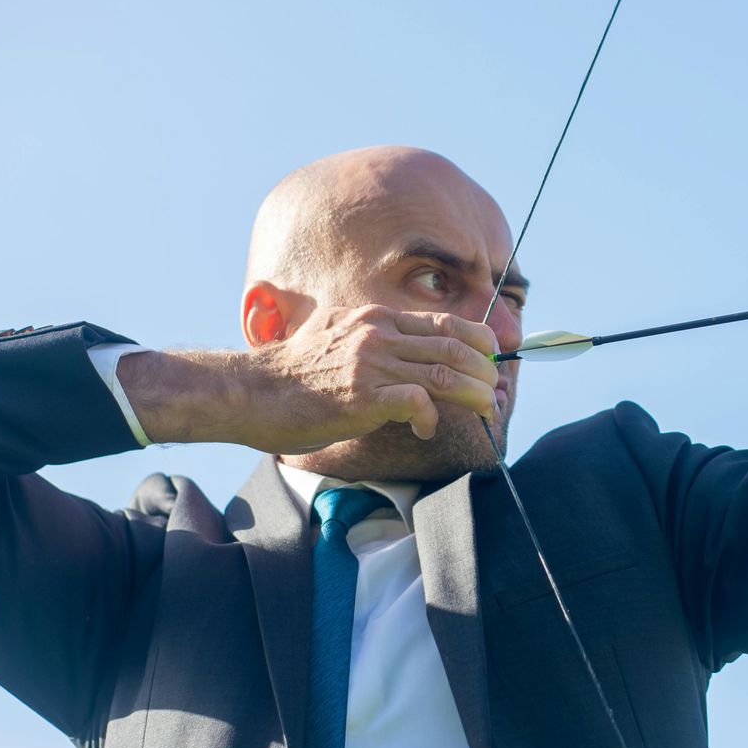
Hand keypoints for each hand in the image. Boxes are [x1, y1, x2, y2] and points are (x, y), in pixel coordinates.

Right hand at [121, 306, 498, 450]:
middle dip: (486, 371)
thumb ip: (374, 339)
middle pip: (454, 345)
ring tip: (486, 409)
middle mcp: (378, 333)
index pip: (445, 321)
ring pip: (445, 371)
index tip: (495, 359)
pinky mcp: (364, 396)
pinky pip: (418, 401)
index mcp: (376, 318)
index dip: (480, 340)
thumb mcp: (338, 336)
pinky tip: (425, 430)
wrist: (251, 391)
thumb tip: (407, 352)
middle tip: (497, 392)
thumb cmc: (294, 373)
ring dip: (475, 393)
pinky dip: (432, 418)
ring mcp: (372, 363)